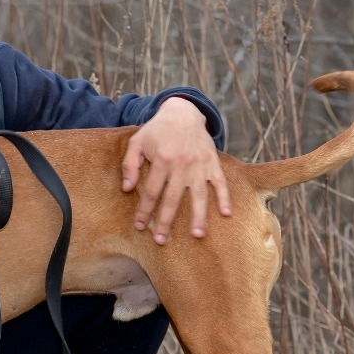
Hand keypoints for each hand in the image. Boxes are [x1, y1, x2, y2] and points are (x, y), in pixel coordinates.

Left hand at [121, 97, 231, 243]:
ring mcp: (199, 165)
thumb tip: (127, 189)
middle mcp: (181, 164)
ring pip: (199, 195)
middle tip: (161, 240)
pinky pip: (220, 182)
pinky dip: (225, 197)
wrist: (183, 112)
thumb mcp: (137, 142)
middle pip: (173, 198)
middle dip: (166, 221)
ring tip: (196, 235)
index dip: (145, 211)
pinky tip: (226, 214)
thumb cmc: (157, 130)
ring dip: (198, 216)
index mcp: (162, 160)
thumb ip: (129, 165)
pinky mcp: (213, 162)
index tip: (140, 226)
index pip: (151, 192)